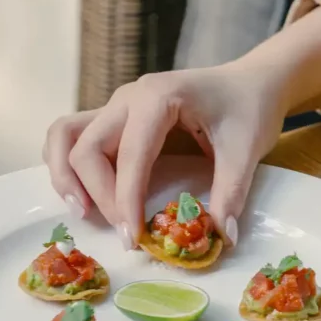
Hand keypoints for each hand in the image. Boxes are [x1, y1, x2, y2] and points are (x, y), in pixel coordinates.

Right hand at [43, 62, 285, 248]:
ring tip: (82, 213)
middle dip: (98, 195)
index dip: (126, 200)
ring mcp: (119, 105)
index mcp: (158, 97)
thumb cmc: (250, 108)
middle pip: (86, 147)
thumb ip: (231, 192)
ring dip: (66, 175)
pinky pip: (76, 135)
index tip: (133, 239)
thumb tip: (222, 237)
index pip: (129, 155)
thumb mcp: (246, 150)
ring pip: (67, 136)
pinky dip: (71, 164)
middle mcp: (129, 97)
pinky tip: (85, 195)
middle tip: (124, 233)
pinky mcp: (119, 117)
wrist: (255, 82)